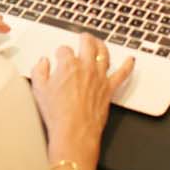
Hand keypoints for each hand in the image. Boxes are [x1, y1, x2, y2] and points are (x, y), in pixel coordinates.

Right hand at [28, 34, 133, 163]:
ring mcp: (100, 76)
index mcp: (68, 65)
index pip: (64, 50)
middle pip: (87, 44)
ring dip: (101, 45)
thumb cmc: (58, 114)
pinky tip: (131, 60)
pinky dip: (128, 65)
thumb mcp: (39, 90)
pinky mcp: (109, 88)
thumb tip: (42, 62)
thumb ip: (39, 72)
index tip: (59, 56)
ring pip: (104, 53)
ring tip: (98, 43)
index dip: (60, 52)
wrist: (74, 131)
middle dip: (84, 38)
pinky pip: (122, 73)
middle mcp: (86, 67)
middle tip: (83, 37)